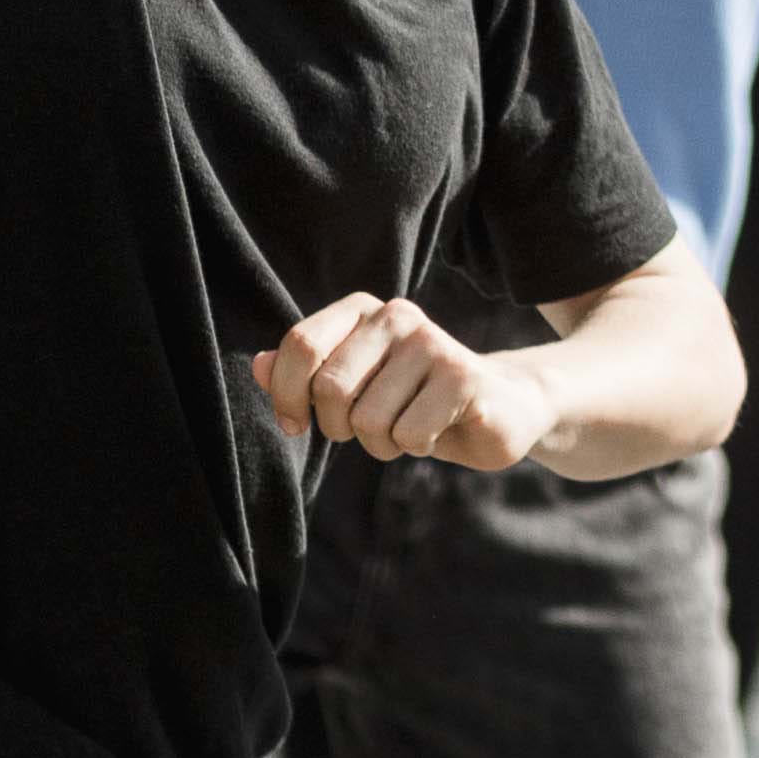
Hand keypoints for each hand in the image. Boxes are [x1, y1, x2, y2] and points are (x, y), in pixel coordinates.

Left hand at [250, 292, 558, 469]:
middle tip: (369, 429)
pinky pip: (409, 435)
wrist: (500, 407)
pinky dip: (417, 447)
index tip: (296, 425)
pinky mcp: (463, 376)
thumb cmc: (414, 399)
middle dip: (342, 427)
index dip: (288, 396)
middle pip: (331, 388)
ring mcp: (432, 343)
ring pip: (369, 420)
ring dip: (383, 443)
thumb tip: (258, 365)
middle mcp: (396, 315)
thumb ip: (305, 375)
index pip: (301, 345)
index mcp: (363, 310)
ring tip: (410, 427)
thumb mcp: (356, 387)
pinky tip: (439, 429)